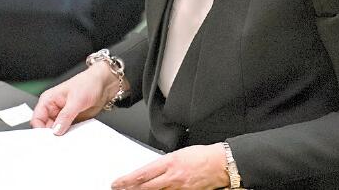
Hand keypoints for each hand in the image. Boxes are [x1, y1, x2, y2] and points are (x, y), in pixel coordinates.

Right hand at [31, 63, 122, 134]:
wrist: (104, 84)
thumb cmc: (88, 83)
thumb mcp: (76, 100)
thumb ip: (65, 116)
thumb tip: (56, 131)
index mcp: (48, 100)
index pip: (37, 119)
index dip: (39, 130)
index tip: (47, 139)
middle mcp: (54, 109)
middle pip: (45, 128)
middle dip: (51, 136)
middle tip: (57, 144)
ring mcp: (63, 116)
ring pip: (56, 132)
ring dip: (61, 137)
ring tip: (67, 141)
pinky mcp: (72, 121)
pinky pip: (67, 132)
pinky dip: (70, 137)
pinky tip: (74, 139)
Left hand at [111, 144, 228, 189]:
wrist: (221, 163)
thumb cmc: (202, 155)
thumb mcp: (179, 154)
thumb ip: (165, 163)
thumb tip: (151, 171)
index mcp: (170, 162)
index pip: (143, 174)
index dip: (128, 180)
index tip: (117, 183)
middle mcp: (173, 177)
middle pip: (146, 187)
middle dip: (130, 189)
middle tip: (119, 189)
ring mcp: (180, 188)